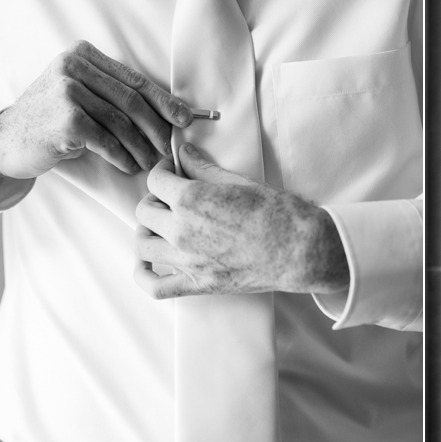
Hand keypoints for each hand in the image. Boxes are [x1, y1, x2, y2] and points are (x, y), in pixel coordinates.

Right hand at [0, 46, 198, 204]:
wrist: (9, 139)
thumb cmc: (49, 120)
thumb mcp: (77, 94)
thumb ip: (109, 93)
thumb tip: (162, 113)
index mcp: (83, 55)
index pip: (133, 79)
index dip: (164, 100)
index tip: (185, 119)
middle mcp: (74, 66)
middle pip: (131, 100)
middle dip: (157, 127)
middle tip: (171, 148)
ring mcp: (69, 91)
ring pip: (121, 122)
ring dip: (141, 147)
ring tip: (151, 163)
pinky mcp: (67, 119)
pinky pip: (106, 140)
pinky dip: (122, 156)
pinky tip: (129, 166)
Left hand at [134, 147, 348, 298]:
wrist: (298, 251)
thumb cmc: (276, 214)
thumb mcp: (237, 181)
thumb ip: (203, 168)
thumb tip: (184, 154)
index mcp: (191, 199)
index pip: (155, 179)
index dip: (162, 171)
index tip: (172, 171)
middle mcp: (182, 231)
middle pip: (144, 211)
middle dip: (155, 199)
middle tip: (170, 198)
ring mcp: (188, 261)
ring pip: (142, 244)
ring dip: (146, 231)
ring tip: (160, 226)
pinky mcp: (198, 284)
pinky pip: (155, 287)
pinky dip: (143, 275)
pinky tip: (146, 263)